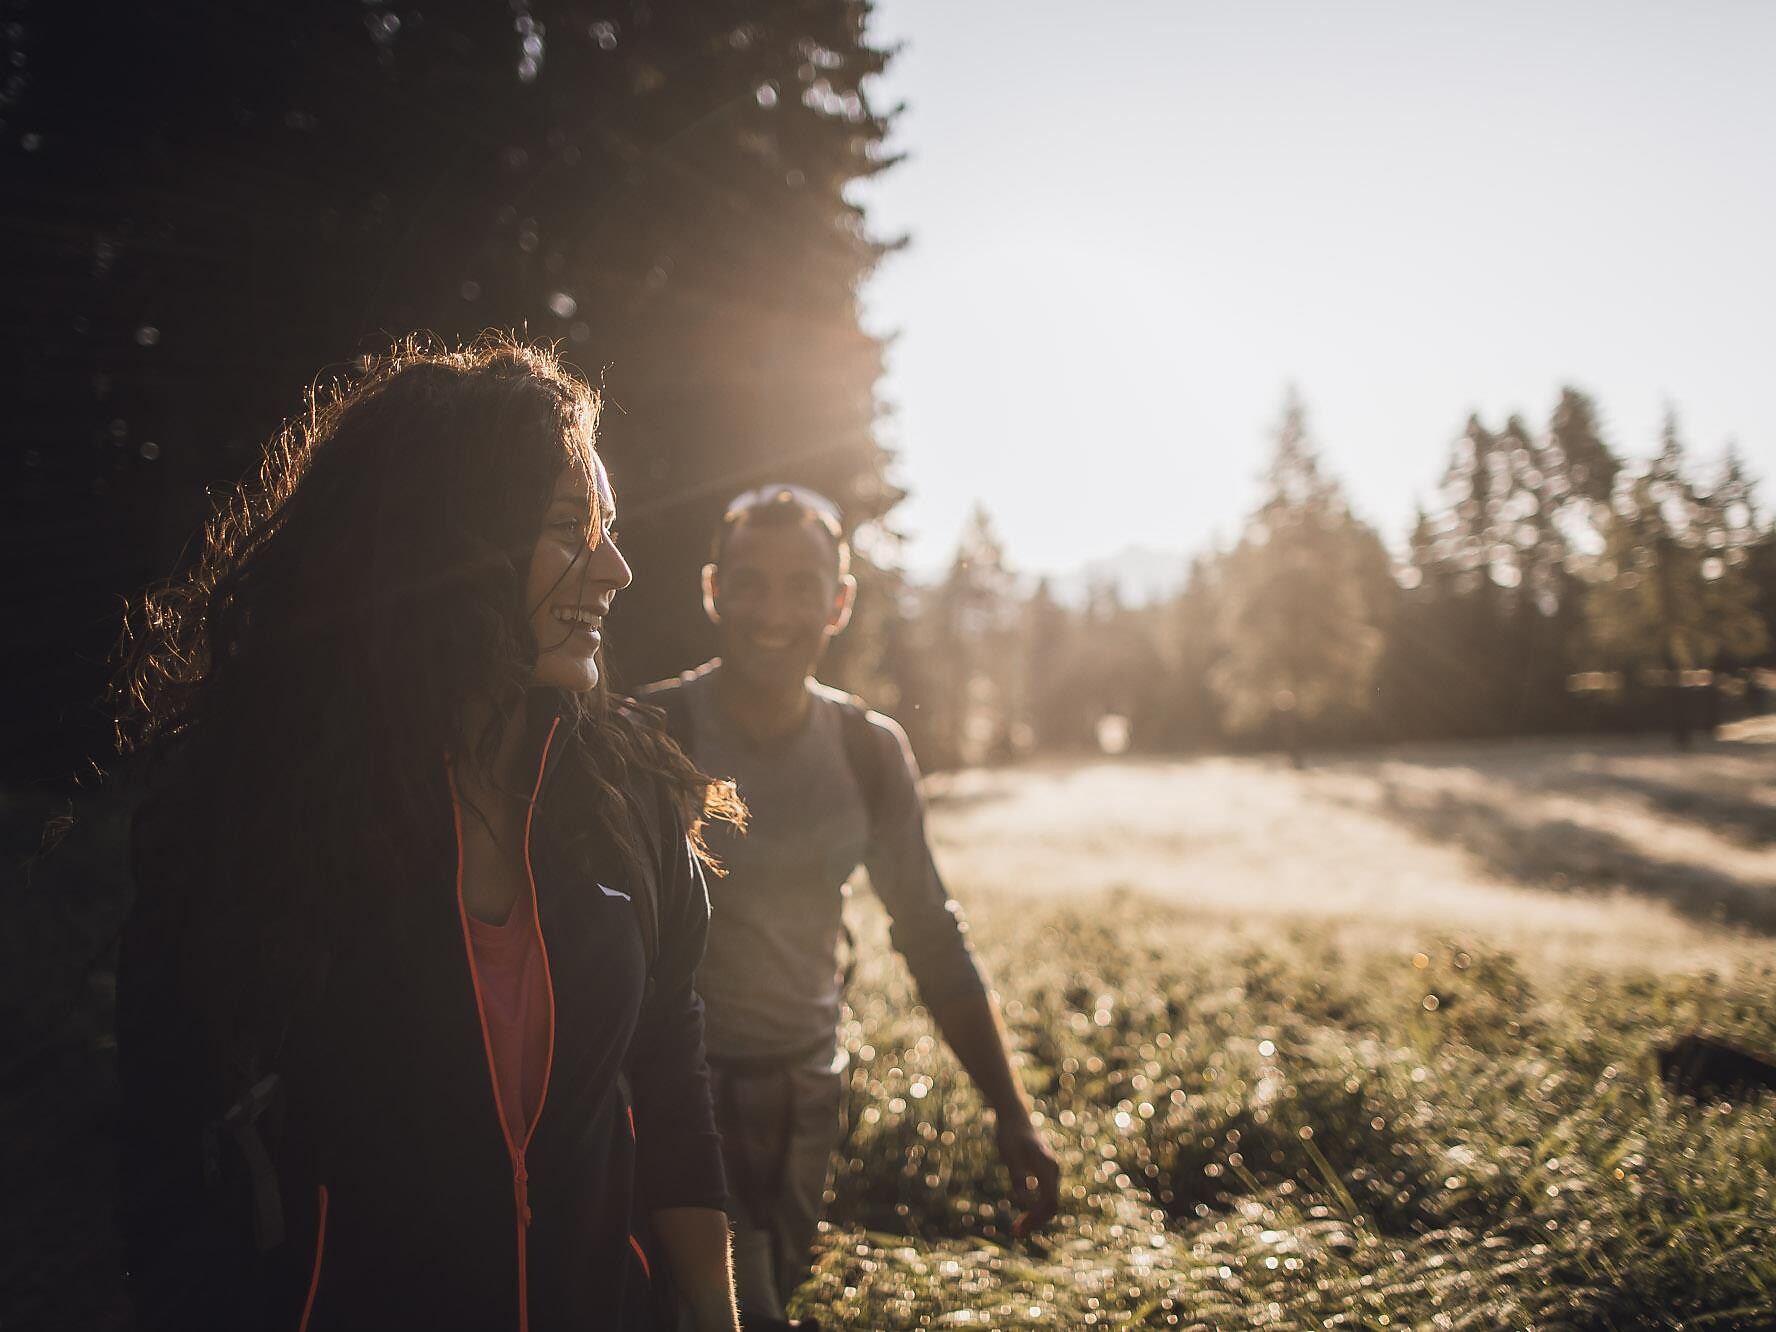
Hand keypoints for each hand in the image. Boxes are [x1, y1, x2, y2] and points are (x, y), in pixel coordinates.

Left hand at [995, 1115, 1060, 1238]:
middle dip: (1036, 1221)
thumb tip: (1023, 1201)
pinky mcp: (1044, 1172)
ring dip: (1035, 1217)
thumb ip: (1017, 1177)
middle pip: (1052, 1205)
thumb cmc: (1009, 1134)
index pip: (1049, 1202)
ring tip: (1017, 1229)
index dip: (1036, 1218)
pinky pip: (1044, 1195)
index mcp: (1048, 1168)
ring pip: (1049, 1202)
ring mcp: (1051, 1171)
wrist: (1013, 1117)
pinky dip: (1035, 1208)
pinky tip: (1022, 1215)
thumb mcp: (1009, 1156)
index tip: (1018, 1228)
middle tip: (1016, 1234)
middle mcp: (1054, 1171)